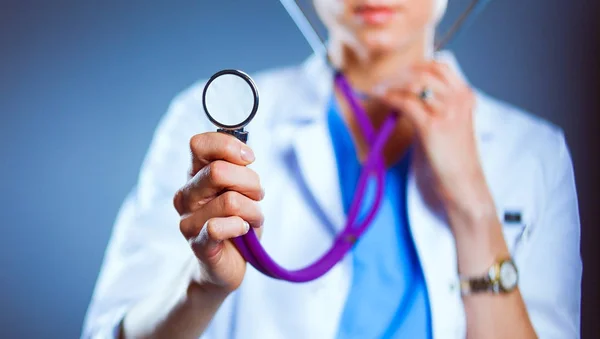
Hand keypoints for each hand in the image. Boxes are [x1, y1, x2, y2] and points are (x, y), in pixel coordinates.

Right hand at [173, 132, 263, 293]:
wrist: (230, 262)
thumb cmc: (237, 220)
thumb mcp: (241, 187)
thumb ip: (238, 167)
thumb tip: (245, 153)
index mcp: (195, 175)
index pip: (199, 144)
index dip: (228, 146)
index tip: (249, 159)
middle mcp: (186, 195)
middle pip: (219, 171)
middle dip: (251, 183)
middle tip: (256, 196)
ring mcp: (189, 221)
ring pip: (230, 201)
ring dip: (253, 210)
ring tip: (253, 219)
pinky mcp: (198, 245)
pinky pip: (219, 227)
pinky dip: (240, 226)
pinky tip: (243, 230)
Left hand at [372, 61, 495, 229]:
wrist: (462, 184)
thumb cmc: (450, 158)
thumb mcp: (446, 124)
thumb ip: (431, 106)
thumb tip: (403, 94)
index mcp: (465, 96)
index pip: (439, 66)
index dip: (414, 67)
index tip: (395, 74)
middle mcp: (459, 98)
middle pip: (425, 70)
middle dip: (399, 73)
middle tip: (381, 82)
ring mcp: (448, 110)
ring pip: (415, 82)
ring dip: (392, 84)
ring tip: (377, 90)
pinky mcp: (433, 125)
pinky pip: (406, 102)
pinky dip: (389, 97)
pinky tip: (380, 98)